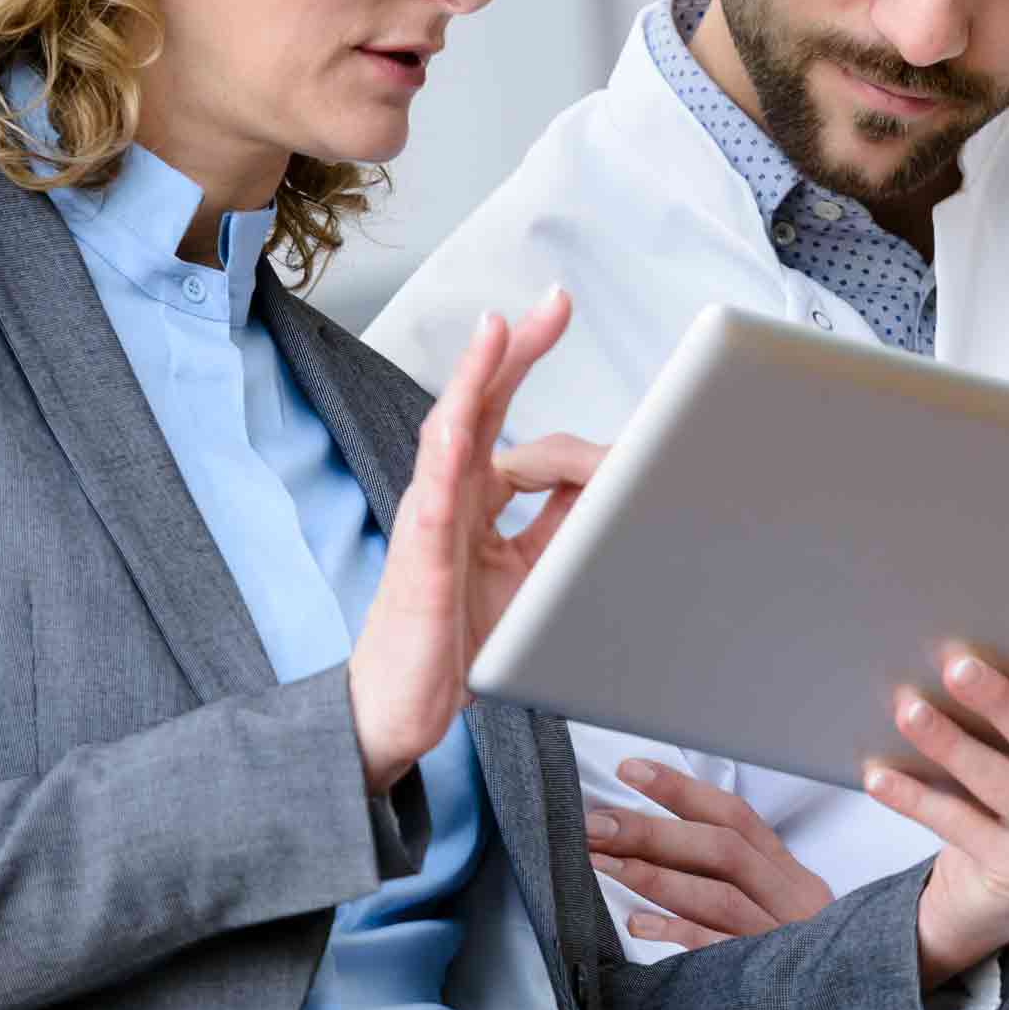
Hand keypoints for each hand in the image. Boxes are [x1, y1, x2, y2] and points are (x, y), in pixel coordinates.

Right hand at [346, 289, 600, 790]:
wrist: (403, 707)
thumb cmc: (456, 639)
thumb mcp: (529, 571)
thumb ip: (557, 523)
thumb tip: (605, 481)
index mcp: (471, 495)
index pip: (500, 412)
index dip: (525, 360)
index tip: (555, 310)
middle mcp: (447, 497)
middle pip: (477, 406)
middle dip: (512, 350)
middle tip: (549, 302)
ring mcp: (429, 524)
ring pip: (449, 438)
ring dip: (473, 383)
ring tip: (495, 334)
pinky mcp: (420, 561)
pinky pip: (431, 503)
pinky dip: (444, 461)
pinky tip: (456, 427)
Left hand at [587, 759, 833, 947]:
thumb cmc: (797, 958)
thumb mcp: (779, 908)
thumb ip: (733, 876)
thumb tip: (656, 840)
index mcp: (790, 874)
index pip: (736, 817)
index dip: (682, 791)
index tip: (630, 770)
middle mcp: (791, 899)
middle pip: (722, 850)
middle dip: (654, 832)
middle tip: (595, 824)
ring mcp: (782, 939)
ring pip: (718, 896)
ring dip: (654, 876)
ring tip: (600, 864)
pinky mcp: (770, 981)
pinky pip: (719, 952)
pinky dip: (677, 933)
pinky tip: (636, 923)